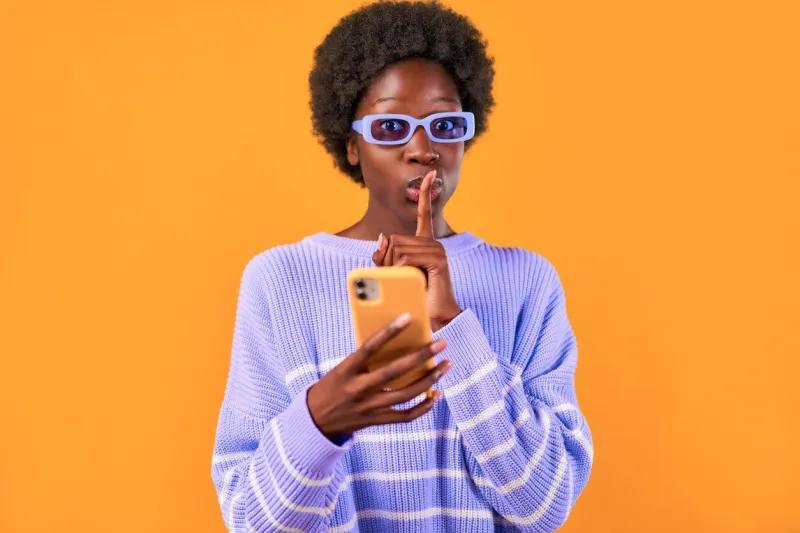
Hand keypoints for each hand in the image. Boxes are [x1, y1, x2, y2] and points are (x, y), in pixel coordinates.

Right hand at [307, 312, 451, 438]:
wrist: (316, 421)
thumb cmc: (331, 387)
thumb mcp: (340, 369)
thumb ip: (363, 359)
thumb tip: (392, 341)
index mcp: (346, 370)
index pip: (370, 347)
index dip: (389, 332)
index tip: (409, 317)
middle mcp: (359, 389)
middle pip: (395, 372)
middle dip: (422, 356)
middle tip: (442, 343)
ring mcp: (370, 407)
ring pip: (406, 394)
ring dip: (429, 380)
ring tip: (445, 366)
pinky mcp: (378, 421)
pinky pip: (406, 416)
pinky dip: (424, 406)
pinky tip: (436, 394)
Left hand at [373, 170, 462, 330]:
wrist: (433, 317)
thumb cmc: (413, 296)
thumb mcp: (393, 274)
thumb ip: (385, 256)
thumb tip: (383, 236)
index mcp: (426, 243)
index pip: (424, 214)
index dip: (425, 193)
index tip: (430, 172)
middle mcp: (434, 243)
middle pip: (394, 239)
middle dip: (388, 261)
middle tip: (401, 279)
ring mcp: (437, 251)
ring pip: (397, 249)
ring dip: (394, 269)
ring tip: (409, 283)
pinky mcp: (438, 261)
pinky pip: (406, 259)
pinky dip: (401, 272)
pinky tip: (414, 282)